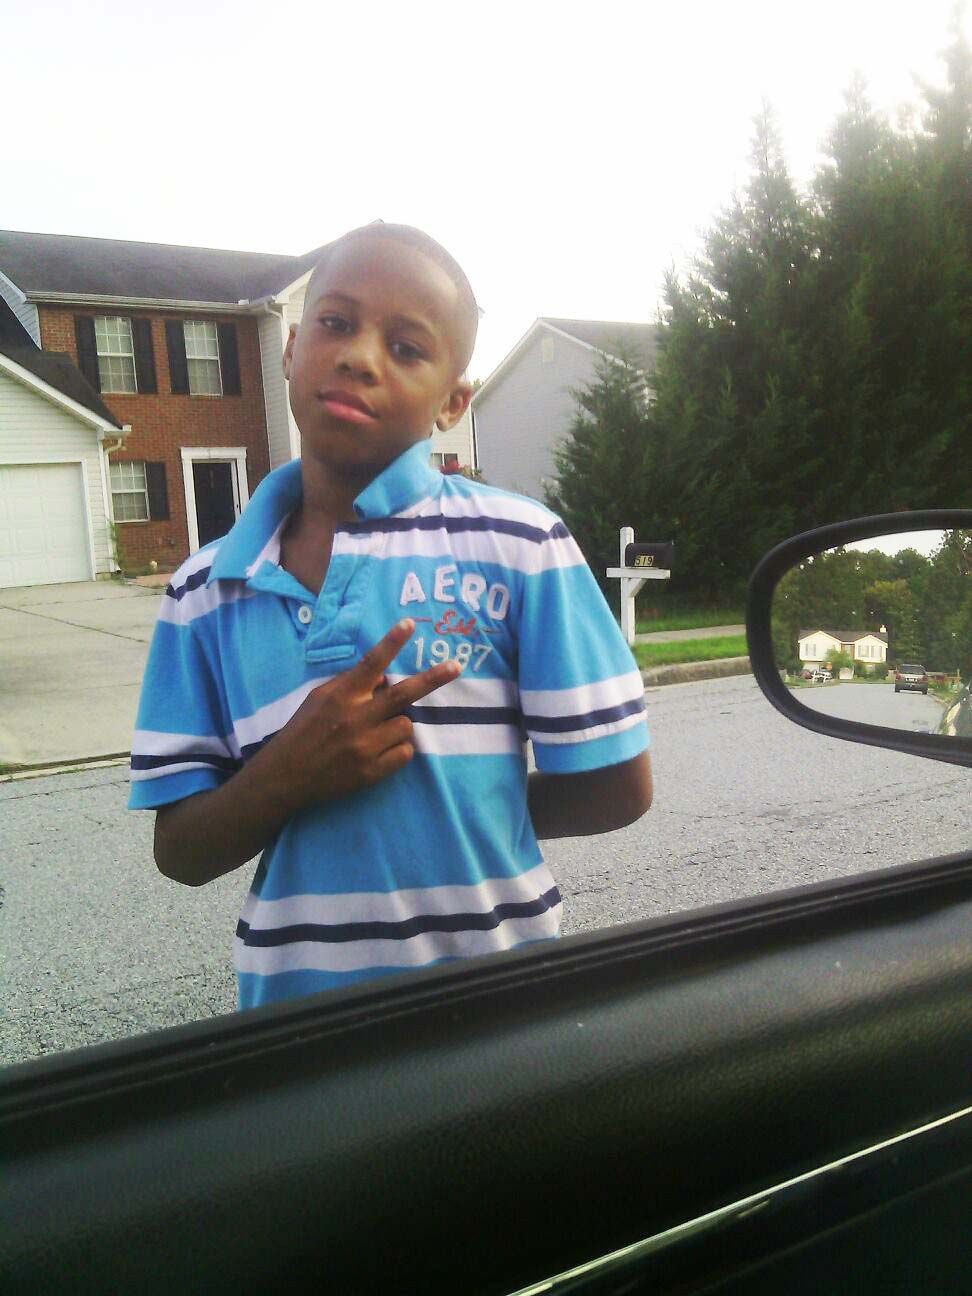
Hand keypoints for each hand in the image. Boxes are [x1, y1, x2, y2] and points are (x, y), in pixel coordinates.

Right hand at [271, 619, 457, 807]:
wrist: (285, 776)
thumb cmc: (304, 731)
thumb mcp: (319, 699)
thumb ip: (351, 684)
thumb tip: (383, 676)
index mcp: (341, 696)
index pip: (371, 663)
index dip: (392, 642)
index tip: (411, 624)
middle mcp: (355, 718)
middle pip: (403, 694)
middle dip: (433, 678)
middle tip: (455, 666)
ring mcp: (365, 747)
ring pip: (406, 725)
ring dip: (398, 724)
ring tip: (376, 733)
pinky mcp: (371, 772)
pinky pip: (405, 752)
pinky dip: (397, 749)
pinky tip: (378, 751)